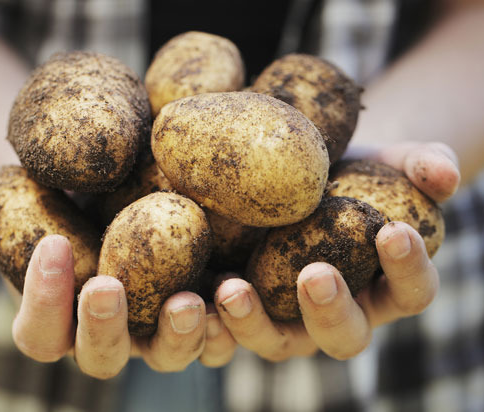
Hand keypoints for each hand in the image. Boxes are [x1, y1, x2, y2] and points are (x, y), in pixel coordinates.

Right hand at [0, 193, 218, 377]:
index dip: (39, 298)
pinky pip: (216, 336)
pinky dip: (226, 323)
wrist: (107, 185)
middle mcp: (108, 334)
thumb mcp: (11, 199)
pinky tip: (232, 289)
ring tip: (187, 300)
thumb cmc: (53, 197)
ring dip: (177, 337)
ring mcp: (156, 329)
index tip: (50, 244)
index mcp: (57, 319)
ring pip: (166, 358)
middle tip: (106, 286)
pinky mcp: (200, 312)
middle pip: (102, 357)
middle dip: (103, 327)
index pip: (38, 331)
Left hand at [203, 141, 459, 364]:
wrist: (308, 175)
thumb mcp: (393, 161)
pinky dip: (210, 321)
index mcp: (384, 286)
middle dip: (330, 309)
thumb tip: (443, 171)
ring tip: (232, 289)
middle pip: (343, 335)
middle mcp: (339, 313)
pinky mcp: (243, 306)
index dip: (407, 267)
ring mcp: (287, 316)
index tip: (394, 229)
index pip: (410, 291)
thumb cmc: (358, 173)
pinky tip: (188, 296)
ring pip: (277, 342)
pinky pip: (226, 330)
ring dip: (253, 324)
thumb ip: (425, 164)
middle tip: (316, 273)